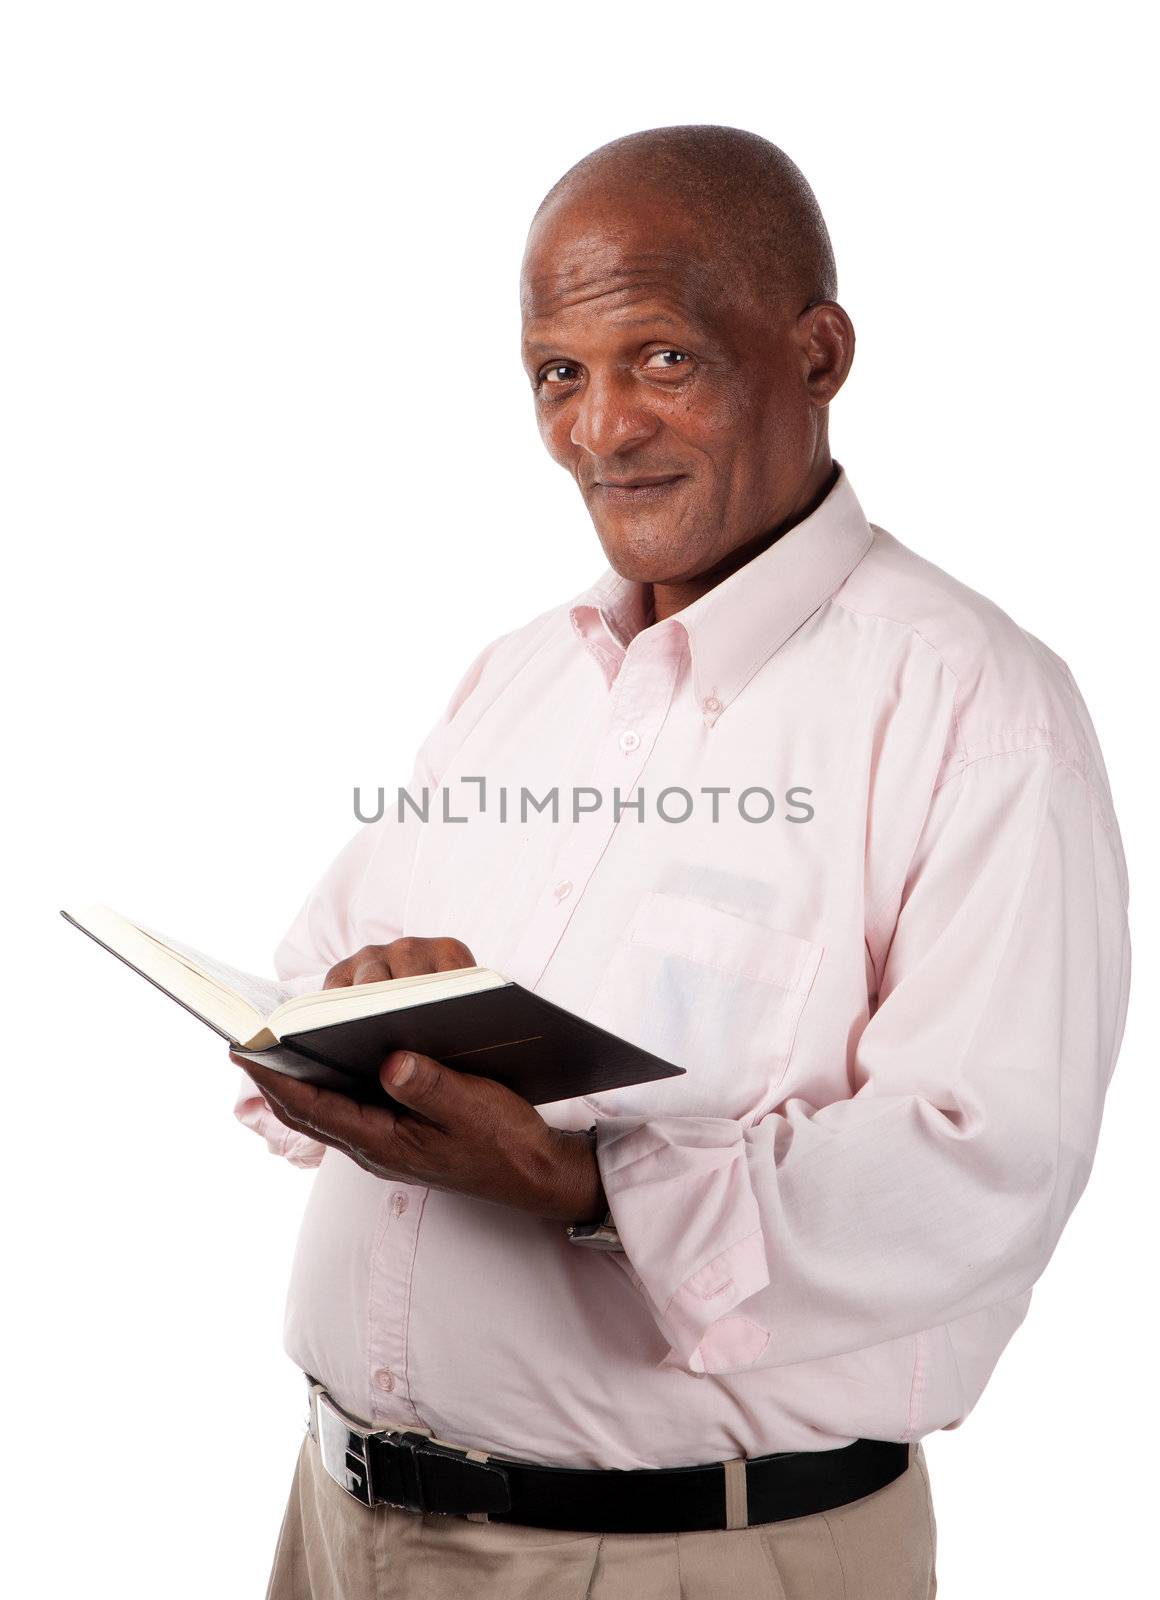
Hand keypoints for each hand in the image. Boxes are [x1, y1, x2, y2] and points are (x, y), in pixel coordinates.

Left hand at [232, 933, 605, 1222]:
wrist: (530, 1174)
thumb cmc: (503, 1141)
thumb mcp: (474, 1108)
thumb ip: (431, 1087)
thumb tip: (391, 1062)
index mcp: (384, 1143)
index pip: (313, 1108)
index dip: (275, 1078)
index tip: (244, 1047)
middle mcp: (373, 1146)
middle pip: (305, 1111)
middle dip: (272, 1077)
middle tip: (243, 1040)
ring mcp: (382, 1143)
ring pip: (321, 1110)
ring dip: (295, 1080)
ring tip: (275, 1042)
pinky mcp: (395, 1134)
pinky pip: (345, 1107)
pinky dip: (326, 1082)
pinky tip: (328, 1053)